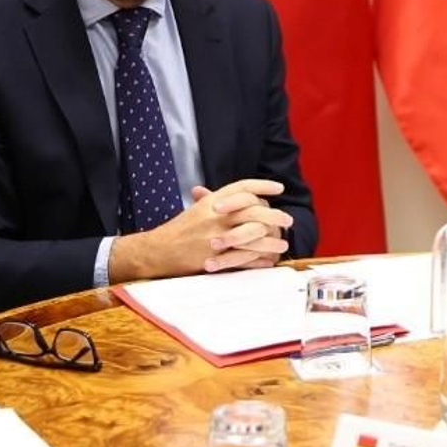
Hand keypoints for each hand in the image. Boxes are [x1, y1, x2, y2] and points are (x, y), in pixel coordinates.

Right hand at [109, 178, 294, 282]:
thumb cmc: (181, 228)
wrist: (159, 250)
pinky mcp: (214, 257)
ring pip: (252, 237)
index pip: (243, 187)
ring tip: (283, 244)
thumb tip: (245, 194)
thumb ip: (220, 200)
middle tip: (287, 220)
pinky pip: (242, 258)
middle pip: (253, 211)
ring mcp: (215, 236)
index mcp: (213, 201)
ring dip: (270, 241)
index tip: (279, 188)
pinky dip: (257, 260)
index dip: (263, 186)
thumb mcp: (200, 208)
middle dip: (274, 216)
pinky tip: (268, 261)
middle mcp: (216, 216)